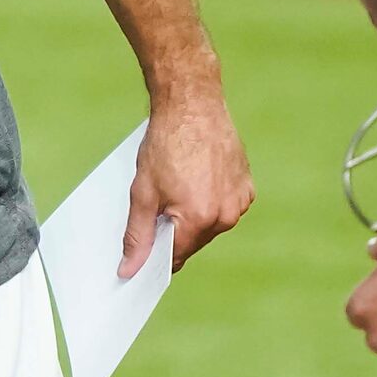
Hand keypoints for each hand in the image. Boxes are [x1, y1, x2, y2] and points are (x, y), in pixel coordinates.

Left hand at [127, 81, 252, 275]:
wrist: (192, 106)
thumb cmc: (165, 145)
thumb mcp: (142, 193)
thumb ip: (137, 235)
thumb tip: (129, 270)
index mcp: (200, 219)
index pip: (175, 257)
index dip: (155, 255)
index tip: (142, 254)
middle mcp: (226, 215)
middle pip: (193, 242)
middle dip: (173, 232)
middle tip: (156, 206)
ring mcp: (240, 201)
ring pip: (210, 226)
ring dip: (192, 217)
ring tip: (176, 187)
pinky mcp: (247, 187)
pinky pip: (224, 207)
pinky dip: (209, 202)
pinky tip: (195, 180)